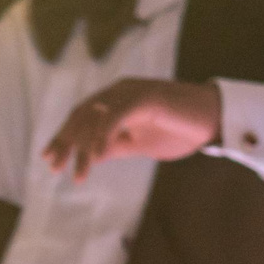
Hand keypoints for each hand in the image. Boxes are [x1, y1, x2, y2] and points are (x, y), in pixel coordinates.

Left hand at [42, 79, 224, 180]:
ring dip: (83, 145)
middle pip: (82, 114)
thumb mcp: (138, 144)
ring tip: (78, 172)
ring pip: (96, 116)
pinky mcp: (146, 97)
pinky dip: (103, 134)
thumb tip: (88, 156)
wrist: (213, 120)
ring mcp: (132, 91)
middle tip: (55, 167)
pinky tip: (96, 155)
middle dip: (66, 141)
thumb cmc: (178, 130)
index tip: (50, 158)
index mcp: (116, 100)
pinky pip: (117, 114)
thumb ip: (113, 146)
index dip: (63, 136)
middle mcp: (119, 91)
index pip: (82, 117)